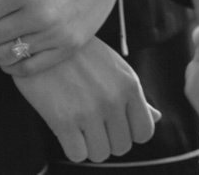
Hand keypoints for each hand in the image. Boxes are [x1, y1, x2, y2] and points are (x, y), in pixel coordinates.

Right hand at [13, 36, 158, 162]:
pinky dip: (73, 148)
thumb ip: (136, 97)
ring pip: (100, 154)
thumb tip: (157, 118)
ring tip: (80, 127)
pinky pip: (78, 155)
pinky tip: (67, 130)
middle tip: (94, 124)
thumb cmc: (81, 57)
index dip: (131, 134)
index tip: (116, 126)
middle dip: (109, 140)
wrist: (42, 43)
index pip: (145, 131)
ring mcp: (89, 110)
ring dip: (90, 146)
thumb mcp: (115, 69)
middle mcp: (114, 99)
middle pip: (122, 146)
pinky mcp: (63, 120)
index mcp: (130, 85)